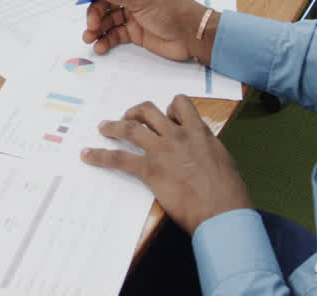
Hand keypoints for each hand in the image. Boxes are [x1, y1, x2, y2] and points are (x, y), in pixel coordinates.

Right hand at [74, 0, 210, 63]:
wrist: (194, 37)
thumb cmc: (174, 11)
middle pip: (105, 0)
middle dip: (95, 12)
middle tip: (90, 25)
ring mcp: (135, 14)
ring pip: (109, 18)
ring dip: (97, 28)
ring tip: (90, 38)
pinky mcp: (136, 31)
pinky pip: (116, 33)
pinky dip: (107, 40)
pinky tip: (101, 46)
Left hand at [81, 96, 252, 234]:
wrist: (222, 210)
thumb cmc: (229, 192)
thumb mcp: (223, 160)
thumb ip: (207, 148)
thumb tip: (201, 149)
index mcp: (198, 132)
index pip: (180, 105)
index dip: (170, 108)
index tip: (166, 116)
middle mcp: (177, 135)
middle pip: (149, 111)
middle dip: (135, 111)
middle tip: (129, 117)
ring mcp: (161, 150)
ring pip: (130, 128)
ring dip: (114, 126)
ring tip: (104, 127)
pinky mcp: (149, 170)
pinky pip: (118, 158)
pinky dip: (99, 156)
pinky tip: (87, 155)